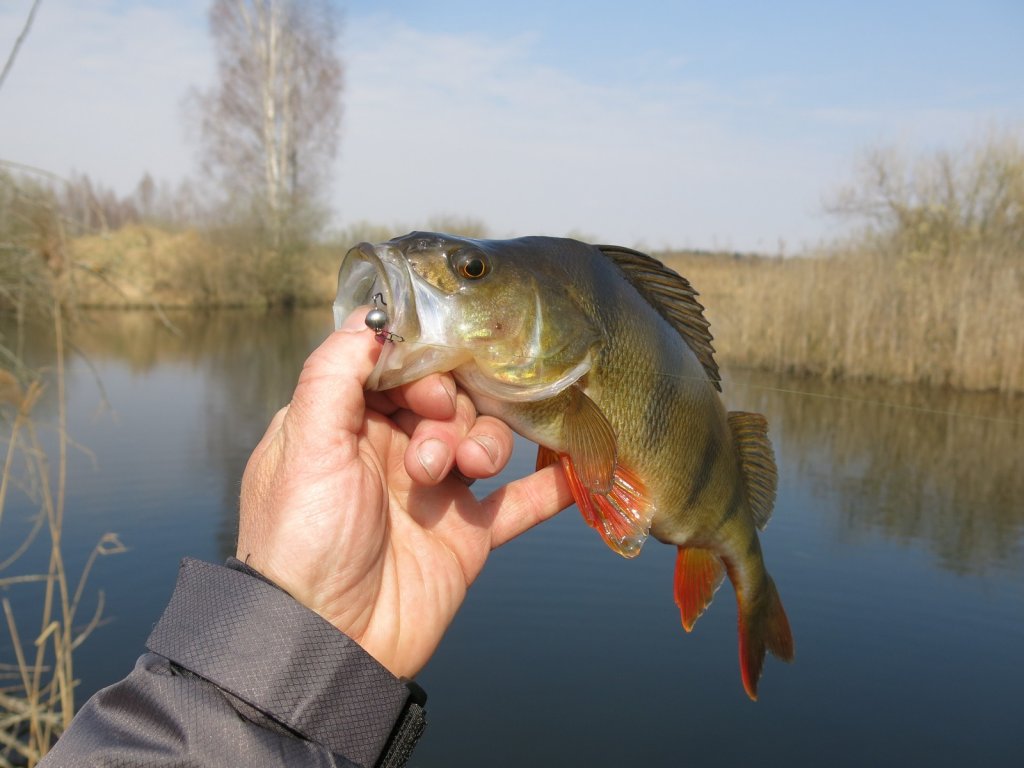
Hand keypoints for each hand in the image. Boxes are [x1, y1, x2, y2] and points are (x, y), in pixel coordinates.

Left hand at [236, 311, 572, 678]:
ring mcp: (435, 492)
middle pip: (448, 398)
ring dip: (487, 443)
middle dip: (453, 410)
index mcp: (348, 423)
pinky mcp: (468, 534)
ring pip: (484, 440)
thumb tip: (373, 316)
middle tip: (438, 447)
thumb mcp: (304, 445)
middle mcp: (393, 450)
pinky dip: (548, 487)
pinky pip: (519, 502)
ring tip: (468, 472)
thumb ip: (335, 373)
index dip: (421, 369)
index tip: (428, 391)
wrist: (327, 644)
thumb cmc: (301, 540)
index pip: (399, 369)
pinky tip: (574, 472)